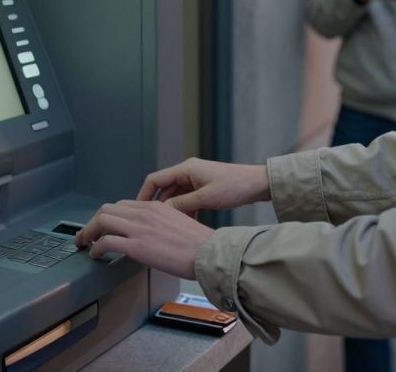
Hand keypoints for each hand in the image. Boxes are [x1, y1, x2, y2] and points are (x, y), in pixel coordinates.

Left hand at [73, 200, 213, 278]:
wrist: (209, 254)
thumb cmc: (200, 245)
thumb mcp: (179, 223)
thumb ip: (160, 224)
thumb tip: (150, 235)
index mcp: (156, 207)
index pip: (123, 205)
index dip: (109, 215)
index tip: (103, 225)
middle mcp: (145, 213)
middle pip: (107, 209)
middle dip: (93, 221)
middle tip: (88, 233)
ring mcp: (140, 228)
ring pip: (102, 220)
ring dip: (88, 232)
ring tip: (85, 243)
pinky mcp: (137, 246)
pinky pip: (106, 241)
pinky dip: (96, 247)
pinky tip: (96, 254)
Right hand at [135, 157, 270, 214]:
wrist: (257, 184)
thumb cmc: (235, 186)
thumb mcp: (206, 198)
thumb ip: (182, 204)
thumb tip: (161, 211)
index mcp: (186, 169)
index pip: (155, 180)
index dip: (144, 195)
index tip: (137, 211)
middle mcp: (188, 171)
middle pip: (164, 189)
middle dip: (159, 206)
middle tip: (152, 224)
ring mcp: (195, 179)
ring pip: (175, 196)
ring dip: (174, 210)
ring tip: (170, 226)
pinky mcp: (203, 187)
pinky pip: (187, 199)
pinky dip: (185, 210)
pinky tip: (188, 222)